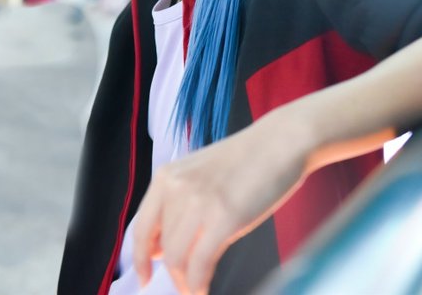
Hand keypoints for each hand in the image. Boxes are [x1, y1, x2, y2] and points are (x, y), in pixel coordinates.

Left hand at [132, 110, 311, 293]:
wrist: (282, 141)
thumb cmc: (248, 159)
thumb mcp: (202, 173)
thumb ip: (180, 202)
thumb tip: (162, 248)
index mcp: (169, 175)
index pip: (142, 227)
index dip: (140, 258)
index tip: (144, 275)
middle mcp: (179, 187)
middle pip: (163, 247)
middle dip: (173, 272)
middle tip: (187, 282)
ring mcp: (201, 202)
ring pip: (177, 259)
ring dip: (185, 281)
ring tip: (196, 286)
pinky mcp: (225, 217)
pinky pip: (200, 265)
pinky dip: (198, 285)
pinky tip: (203, 289)